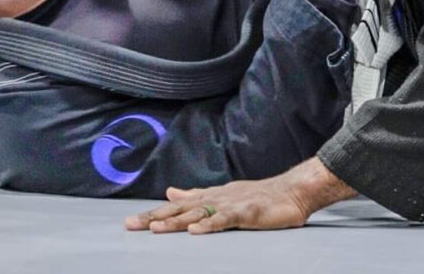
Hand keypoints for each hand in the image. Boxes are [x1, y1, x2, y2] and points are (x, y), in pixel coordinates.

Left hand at [125, 158, 353, 234]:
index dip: (154, 213)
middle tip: (131, 226)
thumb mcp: (223, 195)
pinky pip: (226, 219)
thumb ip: (196, 194)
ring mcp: (232, 204)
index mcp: (211, 196)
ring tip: (157, 228)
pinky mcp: (247, 212)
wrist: (293, 191)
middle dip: (156, 217)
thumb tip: (171, 191)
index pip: (177, 205)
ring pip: (200, 213)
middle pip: (181, 208)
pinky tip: (197, 231)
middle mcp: (217, 197)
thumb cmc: (260, 196)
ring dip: (178, 220)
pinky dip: (211, 225)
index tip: (130, 223)